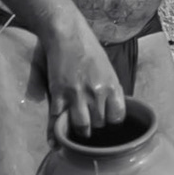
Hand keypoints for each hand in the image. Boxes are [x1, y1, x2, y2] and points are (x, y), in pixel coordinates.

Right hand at [44, 22, 125, 139]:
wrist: (65, 31)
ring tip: (76, 132)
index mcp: (112, 85)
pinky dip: (56, 134)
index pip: (118, 118)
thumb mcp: (106, 66)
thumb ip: (108, 88)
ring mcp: (78, 95)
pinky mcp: (59, 93)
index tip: (107, 121)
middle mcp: (98, 93)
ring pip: (82, 127)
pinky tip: (56, 143)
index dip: (112, 122)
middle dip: (96, 126)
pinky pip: (58, 120)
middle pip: (100, 124)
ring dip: (80, 132)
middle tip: (90, 124)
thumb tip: (111, 109)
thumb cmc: (86, 46)